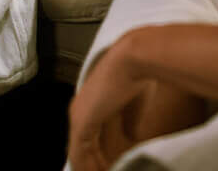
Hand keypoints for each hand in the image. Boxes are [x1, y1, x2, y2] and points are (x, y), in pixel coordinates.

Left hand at [67, 35, 147, 170]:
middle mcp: (81, 110)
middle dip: (97, 164)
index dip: (102, 155)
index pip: (92, 137)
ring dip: (93, 168)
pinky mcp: (82, 122)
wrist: (135, 58)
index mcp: (92, 102)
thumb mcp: (134, 103)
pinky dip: (87, 168)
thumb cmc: (138, 72)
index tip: (112, 164)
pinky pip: (79, 154)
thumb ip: (128, 120)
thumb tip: (131, 136)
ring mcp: (79, 116)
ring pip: (80, 154)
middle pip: (84, 147)